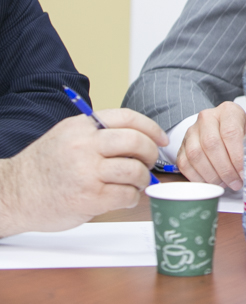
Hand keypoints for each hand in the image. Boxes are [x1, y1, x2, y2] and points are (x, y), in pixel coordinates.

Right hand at [0, 108, 167, 236]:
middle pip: (136, 142)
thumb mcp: (67, 136)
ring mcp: (86, 172)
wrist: (12, 194)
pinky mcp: (88, 198)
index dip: (152, 128)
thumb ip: (98, 133)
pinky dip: (131, 197)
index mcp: (82, 127)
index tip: (161, 139)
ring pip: (135, 170)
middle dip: (150, 154)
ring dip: (141, 179)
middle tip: (149, 163)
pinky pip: (125, 194)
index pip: (128, 118)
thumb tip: (139, 139)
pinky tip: (123, 197)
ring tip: (134, 184)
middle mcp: (85, 146)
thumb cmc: (43, 167)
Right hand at [177, 101, 245, 190]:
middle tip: (234, 182)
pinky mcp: (182, 145)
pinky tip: (210, 183)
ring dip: (211, 175)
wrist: (221, 125)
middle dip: (224, 169)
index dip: (236, 156)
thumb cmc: (239, 130)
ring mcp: (192, 131)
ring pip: (196, 155)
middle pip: (211, 145)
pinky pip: (185, 163)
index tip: (242, 172)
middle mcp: (207, 118)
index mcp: (228, 111)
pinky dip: (197, 177)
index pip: (230, 133)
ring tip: (224, 184)